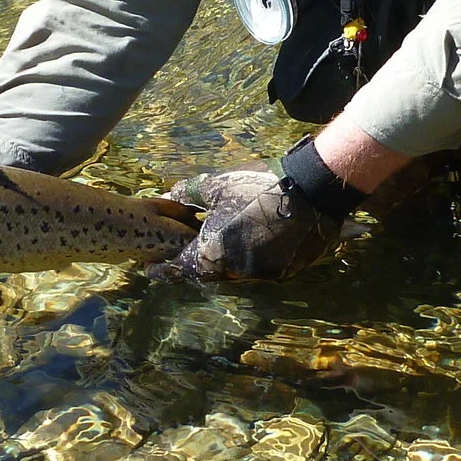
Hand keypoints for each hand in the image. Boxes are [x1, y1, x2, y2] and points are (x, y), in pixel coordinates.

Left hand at [165, 167, 344, 280]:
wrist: (310, 189)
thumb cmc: (258, 185)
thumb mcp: (217, 185)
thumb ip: (187, 195)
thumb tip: (166, 197)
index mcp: (213, 251)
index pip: (179, 268)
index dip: (163, 269)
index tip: (150, 269)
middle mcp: (235, 270)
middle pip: (206, 275)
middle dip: (194, 264)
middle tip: (186, 253)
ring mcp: (261, 274)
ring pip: (232, 275)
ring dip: (222, 263)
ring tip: (220, 244)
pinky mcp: (284, 273)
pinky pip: (257, 271)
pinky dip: (248, 260)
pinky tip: (250, 242)